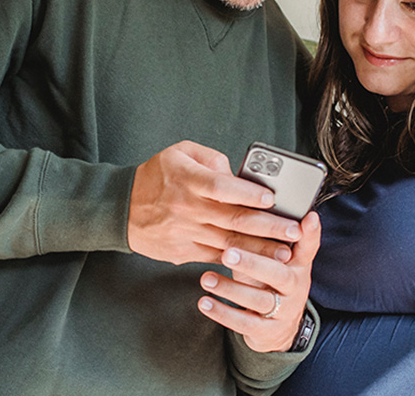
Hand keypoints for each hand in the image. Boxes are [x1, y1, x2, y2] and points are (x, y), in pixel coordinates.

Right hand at [128, 140, 305, 265]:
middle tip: (294, 231)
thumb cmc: (155, 176)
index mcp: (187, 179)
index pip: (222, 187)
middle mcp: (187, 207)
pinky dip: (238, 260)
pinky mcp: (183, 252)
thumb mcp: (179, 152)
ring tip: (285, 252)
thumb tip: (237, 174)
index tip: (272, 199)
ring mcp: (185, 233)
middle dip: (268, 226)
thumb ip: (212, 158)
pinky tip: (259, 263)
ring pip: (228, 242)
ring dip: (259, 249)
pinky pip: (215, 256)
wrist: (120, 209)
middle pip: (233, 218)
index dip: (248, 193)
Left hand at [196, 211, 321, 352]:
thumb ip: (268, 236)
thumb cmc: (269, 282)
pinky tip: (205, 303)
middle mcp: (295, 287)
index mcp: (298, 265)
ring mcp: (284, 311)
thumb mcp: (273, 260)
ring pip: (258, 299)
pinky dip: (223, 313)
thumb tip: (246, 201)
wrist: (277, 330)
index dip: (310, 233)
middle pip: (278, 273)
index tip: (308, 217)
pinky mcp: (268, 331)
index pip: (307, 246)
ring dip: (230, 288)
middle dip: (253, 263)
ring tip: (206, 278)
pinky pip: (245, 322)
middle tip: (228, 253)